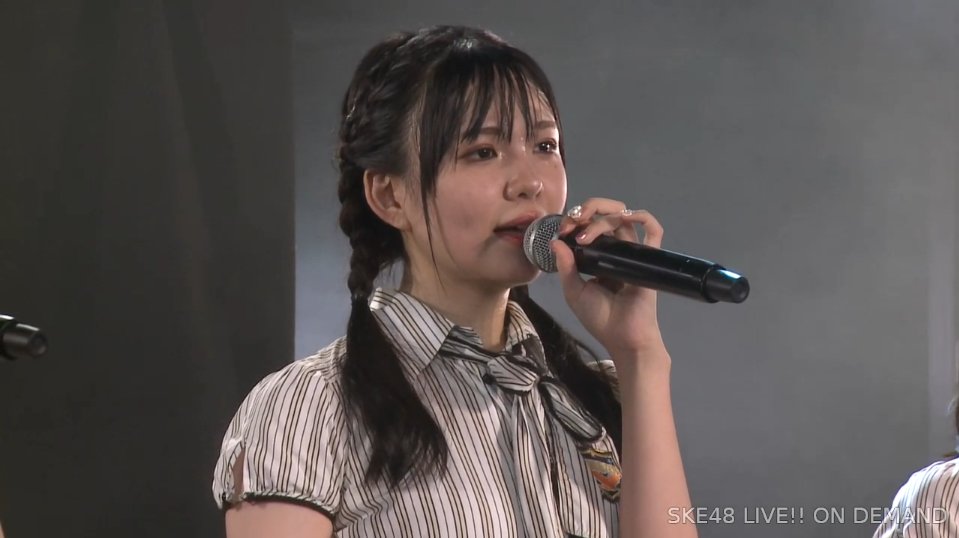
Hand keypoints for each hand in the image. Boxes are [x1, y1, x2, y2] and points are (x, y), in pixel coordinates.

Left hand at [551, 198, 668, 362]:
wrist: (623, 338)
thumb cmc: (600, 319)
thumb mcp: (574, 292)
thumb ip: (565, 267)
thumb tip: (555, 241)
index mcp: (598, 257)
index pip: (589, 226)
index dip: (575, 221)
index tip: (562, 230)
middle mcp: (616, 251)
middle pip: (608, 214)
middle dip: (590, 208)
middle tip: (574, 220)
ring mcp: (633, 253)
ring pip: (625, 218)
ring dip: (604, 215)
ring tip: (586, 233)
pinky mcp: (648, 259)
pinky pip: (653, 231)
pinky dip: (643, 216)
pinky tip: (625, 218)